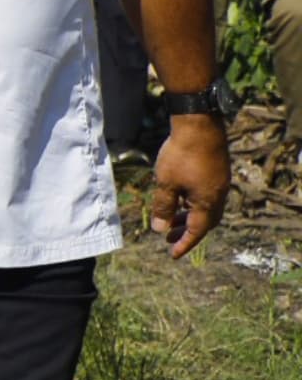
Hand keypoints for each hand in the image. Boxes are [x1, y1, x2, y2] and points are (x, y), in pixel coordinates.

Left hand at [150, 112, 232, 258]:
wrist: (199, 125)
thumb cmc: (181, 155)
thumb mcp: (166, 184)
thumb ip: (163, 208)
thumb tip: (160, 229)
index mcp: (207, 202)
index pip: (197, 231)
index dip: (184, 244)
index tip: (173, 255)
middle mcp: (218, 194)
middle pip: (205, 221)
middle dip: (187, 232)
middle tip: (169, 238)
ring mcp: (219, 182)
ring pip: (206, 208)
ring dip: (189, 216)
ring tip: (171, 221)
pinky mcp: (217, 171)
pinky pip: (207, 195)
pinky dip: (193, 203)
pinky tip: (180, 199)